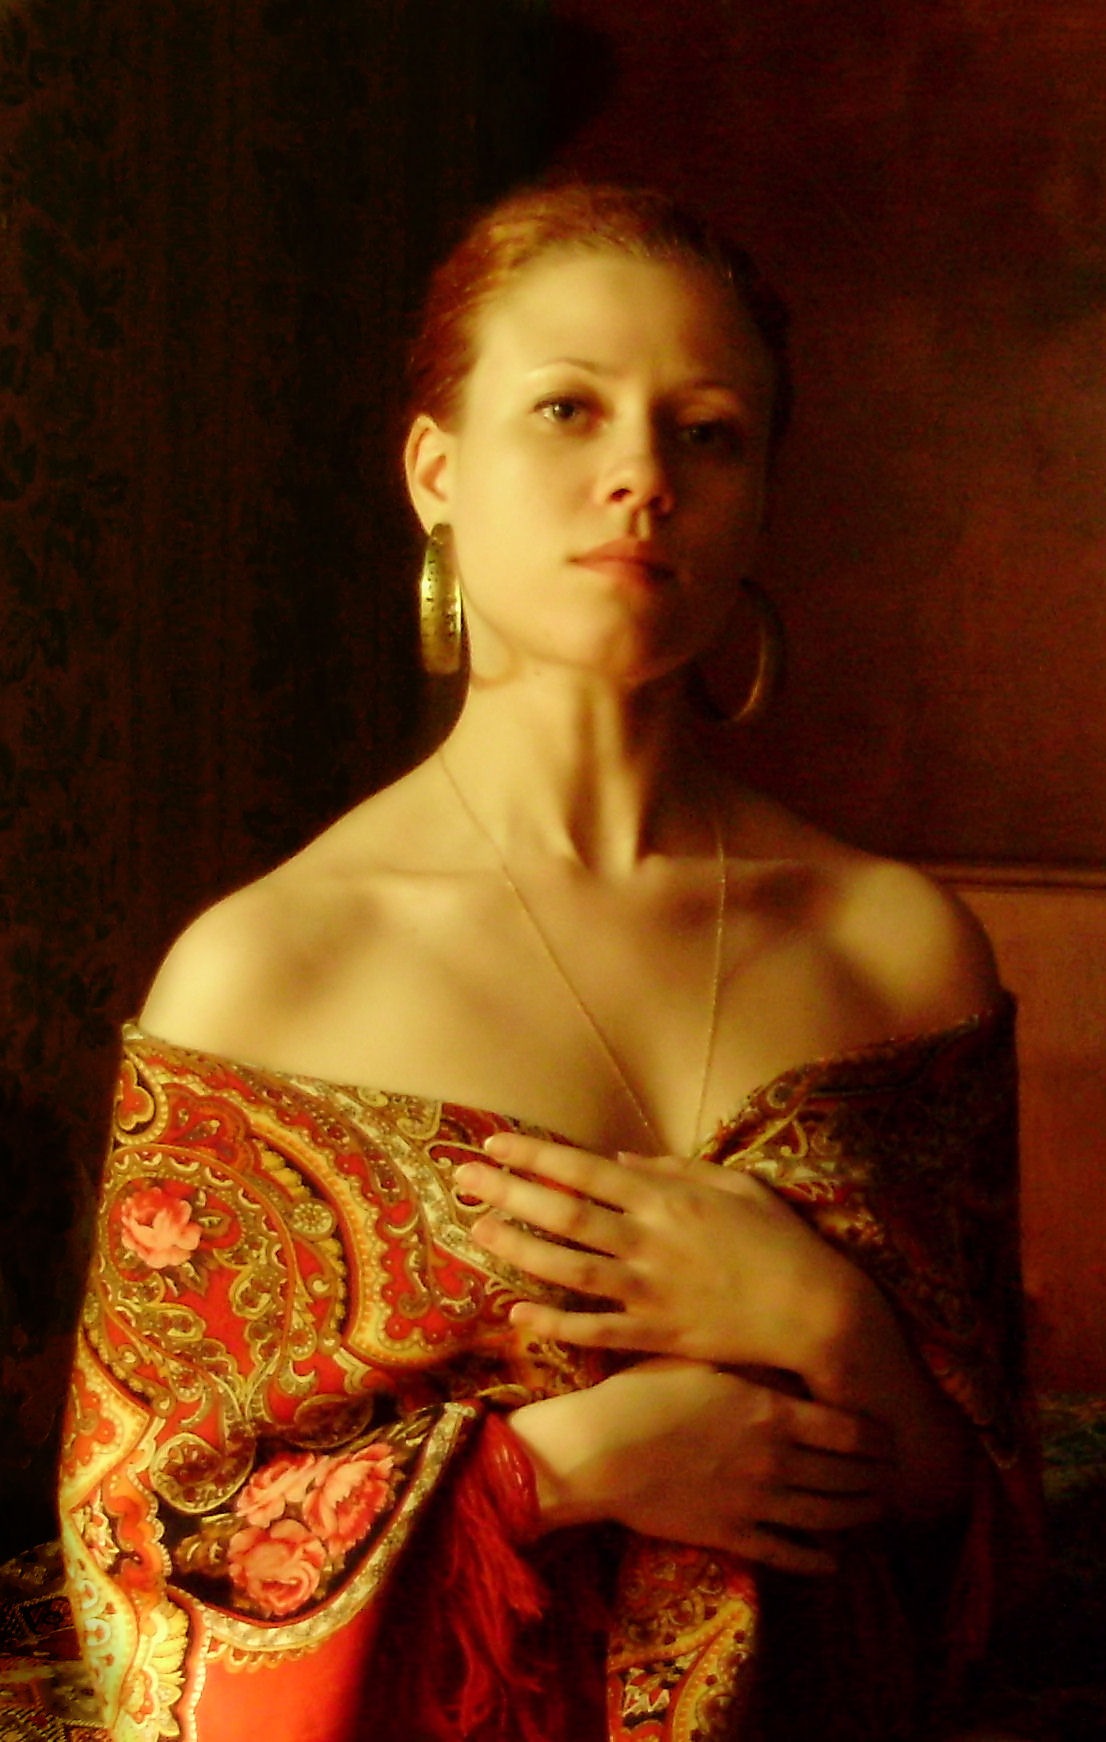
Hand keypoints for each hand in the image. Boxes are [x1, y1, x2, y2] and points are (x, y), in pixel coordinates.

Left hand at [456, 1133, 858, 1378]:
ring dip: (518, 1250)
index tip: (494, 1144)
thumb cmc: (779, 1239)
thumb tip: (615, 1159)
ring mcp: (650, 1290)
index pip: (583, 1170)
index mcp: (666, 1198)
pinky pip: (595, 1329)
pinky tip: (518, 1312)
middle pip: (563, 1214)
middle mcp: (649, 1240)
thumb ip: (672, 1168)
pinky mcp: (657, 1334)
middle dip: (507, 1193)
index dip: (533, 1156)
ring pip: (568, 1269)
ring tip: (478, 1233)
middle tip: (463, 1180)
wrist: (816, 1310)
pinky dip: (554, 1322)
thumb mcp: (733, 1185)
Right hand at [510, 1356, 891, 1574]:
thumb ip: (750, 1364)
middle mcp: (776, 1461)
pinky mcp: (731, 1536)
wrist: (601, 1450)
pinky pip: (787, 1554)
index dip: (878, 1437)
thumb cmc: (644, 1392)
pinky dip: (817, 1560)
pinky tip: (833, 1561)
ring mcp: (756, 1503)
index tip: (890, 1437)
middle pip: (847, 1476)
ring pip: (827, 1517)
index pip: (849, 1430)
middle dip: (877, 1477)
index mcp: (772, 1413)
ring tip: (875, 1510)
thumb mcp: (701, 1359)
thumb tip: (787, 1359)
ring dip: (859, 1514)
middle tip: (892, 1475)